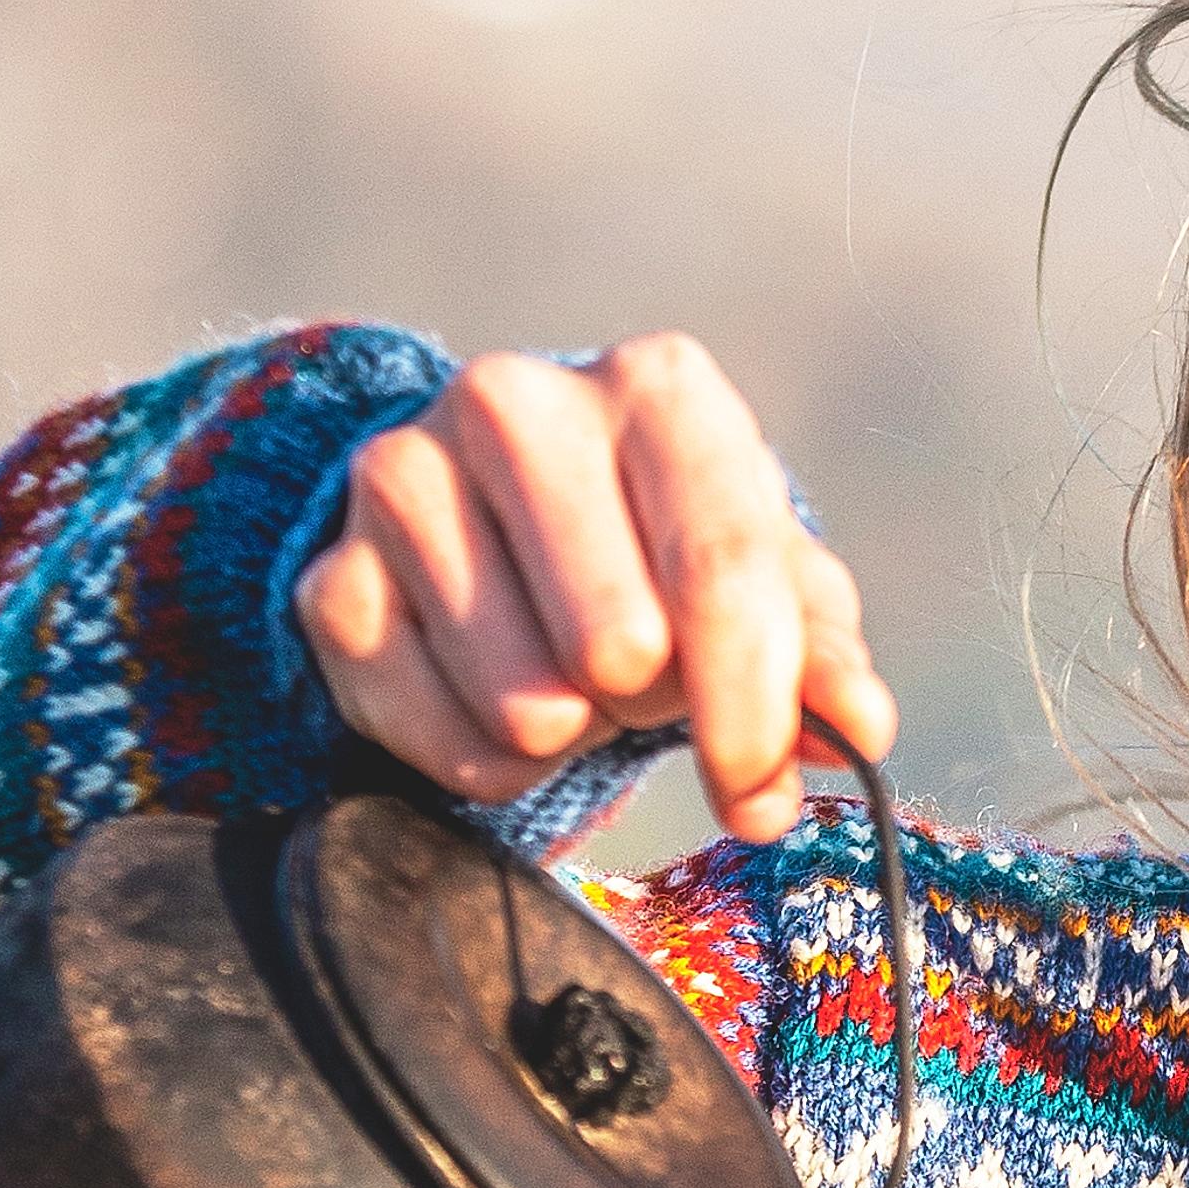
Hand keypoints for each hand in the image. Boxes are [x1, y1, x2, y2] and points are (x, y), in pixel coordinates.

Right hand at [290, 335, 897, 843]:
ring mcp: (404, 476)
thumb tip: (857, 729)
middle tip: (645, 687)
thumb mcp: (763, 587)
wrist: (498, 519)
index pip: (722, 571)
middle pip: (619, 643)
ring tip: (571, 679)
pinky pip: (433, 733)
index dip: (751, 712)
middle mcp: (517, 402)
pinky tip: (498, 704)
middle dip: (651, 708)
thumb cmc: (663, 551)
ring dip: (569, 735)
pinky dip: (486, 761)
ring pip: (524, 701)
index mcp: (657, 388)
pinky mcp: (331, 572)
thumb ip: (821, 659)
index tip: (758, 799)